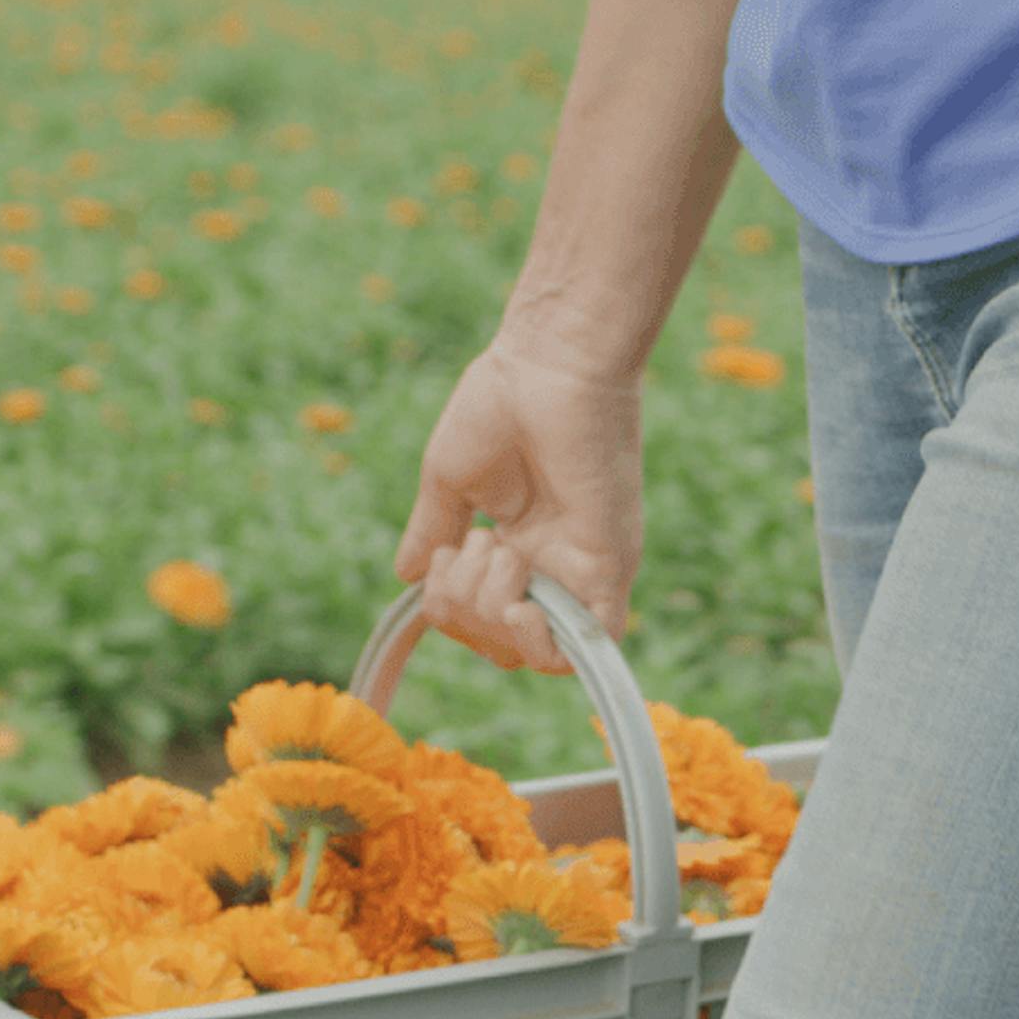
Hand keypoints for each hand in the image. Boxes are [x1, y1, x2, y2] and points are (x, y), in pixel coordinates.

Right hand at [393, 329, 646, 671]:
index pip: (478, 619)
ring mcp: (580, 570)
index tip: (447, 549)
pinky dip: (546, 644)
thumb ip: (432, 532)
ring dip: (492, 615)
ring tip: (496, 550)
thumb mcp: (449, 481)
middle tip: (474, 541)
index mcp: (513, 543)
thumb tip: (409, 578)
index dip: (449, 608)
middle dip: (463, 609)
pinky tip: (522, 603)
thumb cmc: (500, 403)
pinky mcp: (610, 567)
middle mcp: (549, 564)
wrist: (548, 365)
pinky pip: (589, 645)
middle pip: (499, 644)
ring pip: (535, 653)